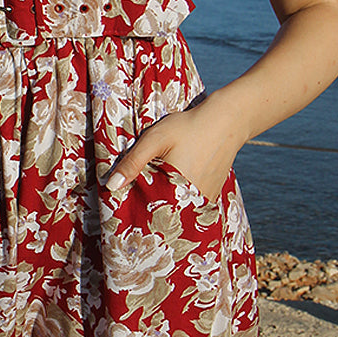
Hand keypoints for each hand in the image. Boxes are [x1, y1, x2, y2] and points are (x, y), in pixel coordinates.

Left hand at [103, 98, 245, 204]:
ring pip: (181, 211)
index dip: (138, 214)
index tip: (126, 215)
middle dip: (152, 212)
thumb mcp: (155, 139)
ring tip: (156, 201)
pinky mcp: (214, 194)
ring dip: (169, 208)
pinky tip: (174, 192)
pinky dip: (182, 202)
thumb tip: (111, 186)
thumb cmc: (187, 127)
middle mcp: (194, 198)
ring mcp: (206, 198)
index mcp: (176, 188)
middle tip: (139, 212)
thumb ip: (133, 162)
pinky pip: (193, 206)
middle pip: (167, 214)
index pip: (151, 212)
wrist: (226, 120)